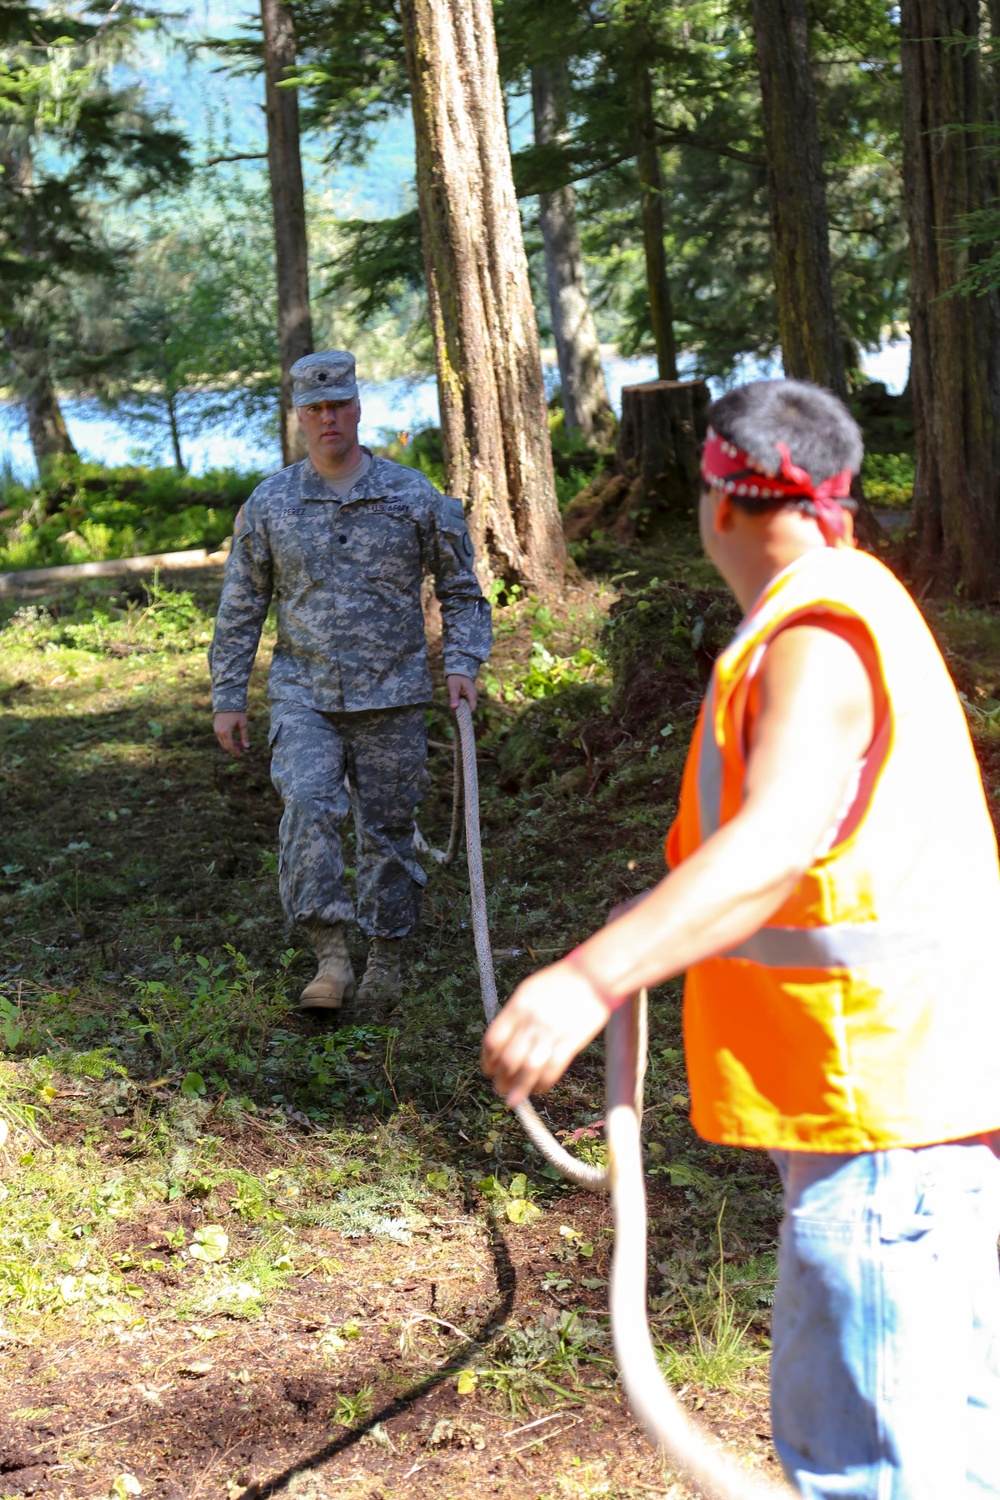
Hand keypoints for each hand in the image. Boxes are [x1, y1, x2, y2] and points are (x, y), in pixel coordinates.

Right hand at [214, 711, 248, 756]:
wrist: (227, 700)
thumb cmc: (237, 712)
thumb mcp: (243, 724)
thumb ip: (244, 736)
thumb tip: (247, 747)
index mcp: (225, 732)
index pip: (230, 746)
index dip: (235, 752)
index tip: (241, 755)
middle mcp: (219, 732)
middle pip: (225, 745)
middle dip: (233, 749)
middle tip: (242, 750)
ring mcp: (216, 729)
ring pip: (222, 742)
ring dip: (230, 745)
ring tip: (239, 744)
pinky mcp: (215, 727)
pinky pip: (220, 737)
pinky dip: (227, 740)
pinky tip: (234, 739)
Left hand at [447, 673, 477, 711]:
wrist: (458, 670)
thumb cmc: (455, 678)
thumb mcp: (453, 687)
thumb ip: (454, 698)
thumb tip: (454, 708)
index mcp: (472, 695)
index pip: (472, 709)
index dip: (465, 713)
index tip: (458, 713)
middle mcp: (474, 697)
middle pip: (470, 709)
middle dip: (462, 710)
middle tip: (454, 706)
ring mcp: (472, 696)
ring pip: (467, 706)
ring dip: (461, 706)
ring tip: (454, 702)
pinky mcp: (469, 696)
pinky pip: (466, 703)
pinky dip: (461, 703)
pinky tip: (456, 700)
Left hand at [480, 961, 609, 1107]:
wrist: (593, 975)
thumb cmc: (559, 982)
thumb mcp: (528, 991)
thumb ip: (514, 1014)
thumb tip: (501, 1041)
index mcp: (518, 1007)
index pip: (493, 1040)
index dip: (487, 1059)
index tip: (488, 1069)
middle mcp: (532, 1021)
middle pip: (508, 1059)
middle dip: (501, 1079)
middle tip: (500, 1088)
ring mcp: (551, 1033)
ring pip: (529, 1069)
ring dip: (519, 1088)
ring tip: (513, 1099)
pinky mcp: (571, 1042)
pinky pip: (553, 1070)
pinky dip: (543, 1083)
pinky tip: (539, 1089)